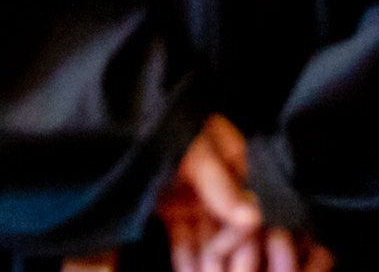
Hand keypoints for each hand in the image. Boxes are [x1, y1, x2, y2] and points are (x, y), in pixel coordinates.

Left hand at [155, 116, 329, 271]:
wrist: (125, 121)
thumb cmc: (166, 127)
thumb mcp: (195, 151)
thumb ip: (221, 185)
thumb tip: (253, 217)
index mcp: (235, 160)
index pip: (249, 206)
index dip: (244, 238)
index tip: (240, 264)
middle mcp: (220, 181)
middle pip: (231, 226)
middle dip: (229, 257)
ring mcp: (196, 195)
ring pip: (208, 237)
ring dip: (209, 263)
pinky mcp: (173, 207)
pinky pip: (185, 237)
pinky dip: (187, 258)